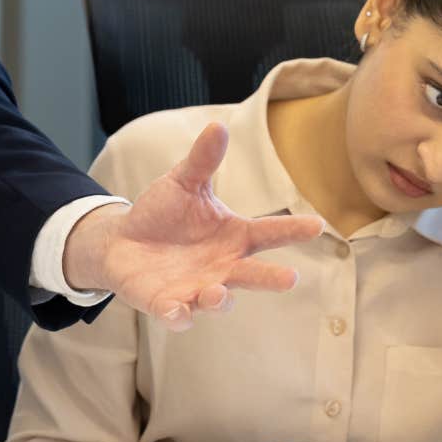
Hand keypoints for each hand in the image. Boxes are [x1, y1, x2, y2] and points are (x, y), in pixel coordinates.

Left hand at [63, 123, 323, 330]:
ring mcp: (196, 289)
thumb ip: (203, 161)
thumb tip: (218, 126)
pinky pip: (177, 315)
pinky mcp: (168, 304)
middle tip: (290, 278)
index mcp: (233, 236)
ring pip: (216, 300)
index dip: (293, 230)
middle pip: (252, 275)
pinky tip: (177, 311)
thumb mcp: (183, 182)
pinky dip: (177, 316)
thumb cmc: (162, 212)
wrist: (122, 241)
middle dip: (270, 279)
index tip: (318, 226)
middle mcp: (222, 267)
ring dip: (219, 299)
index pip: (268, 233)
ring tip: (217, 291)